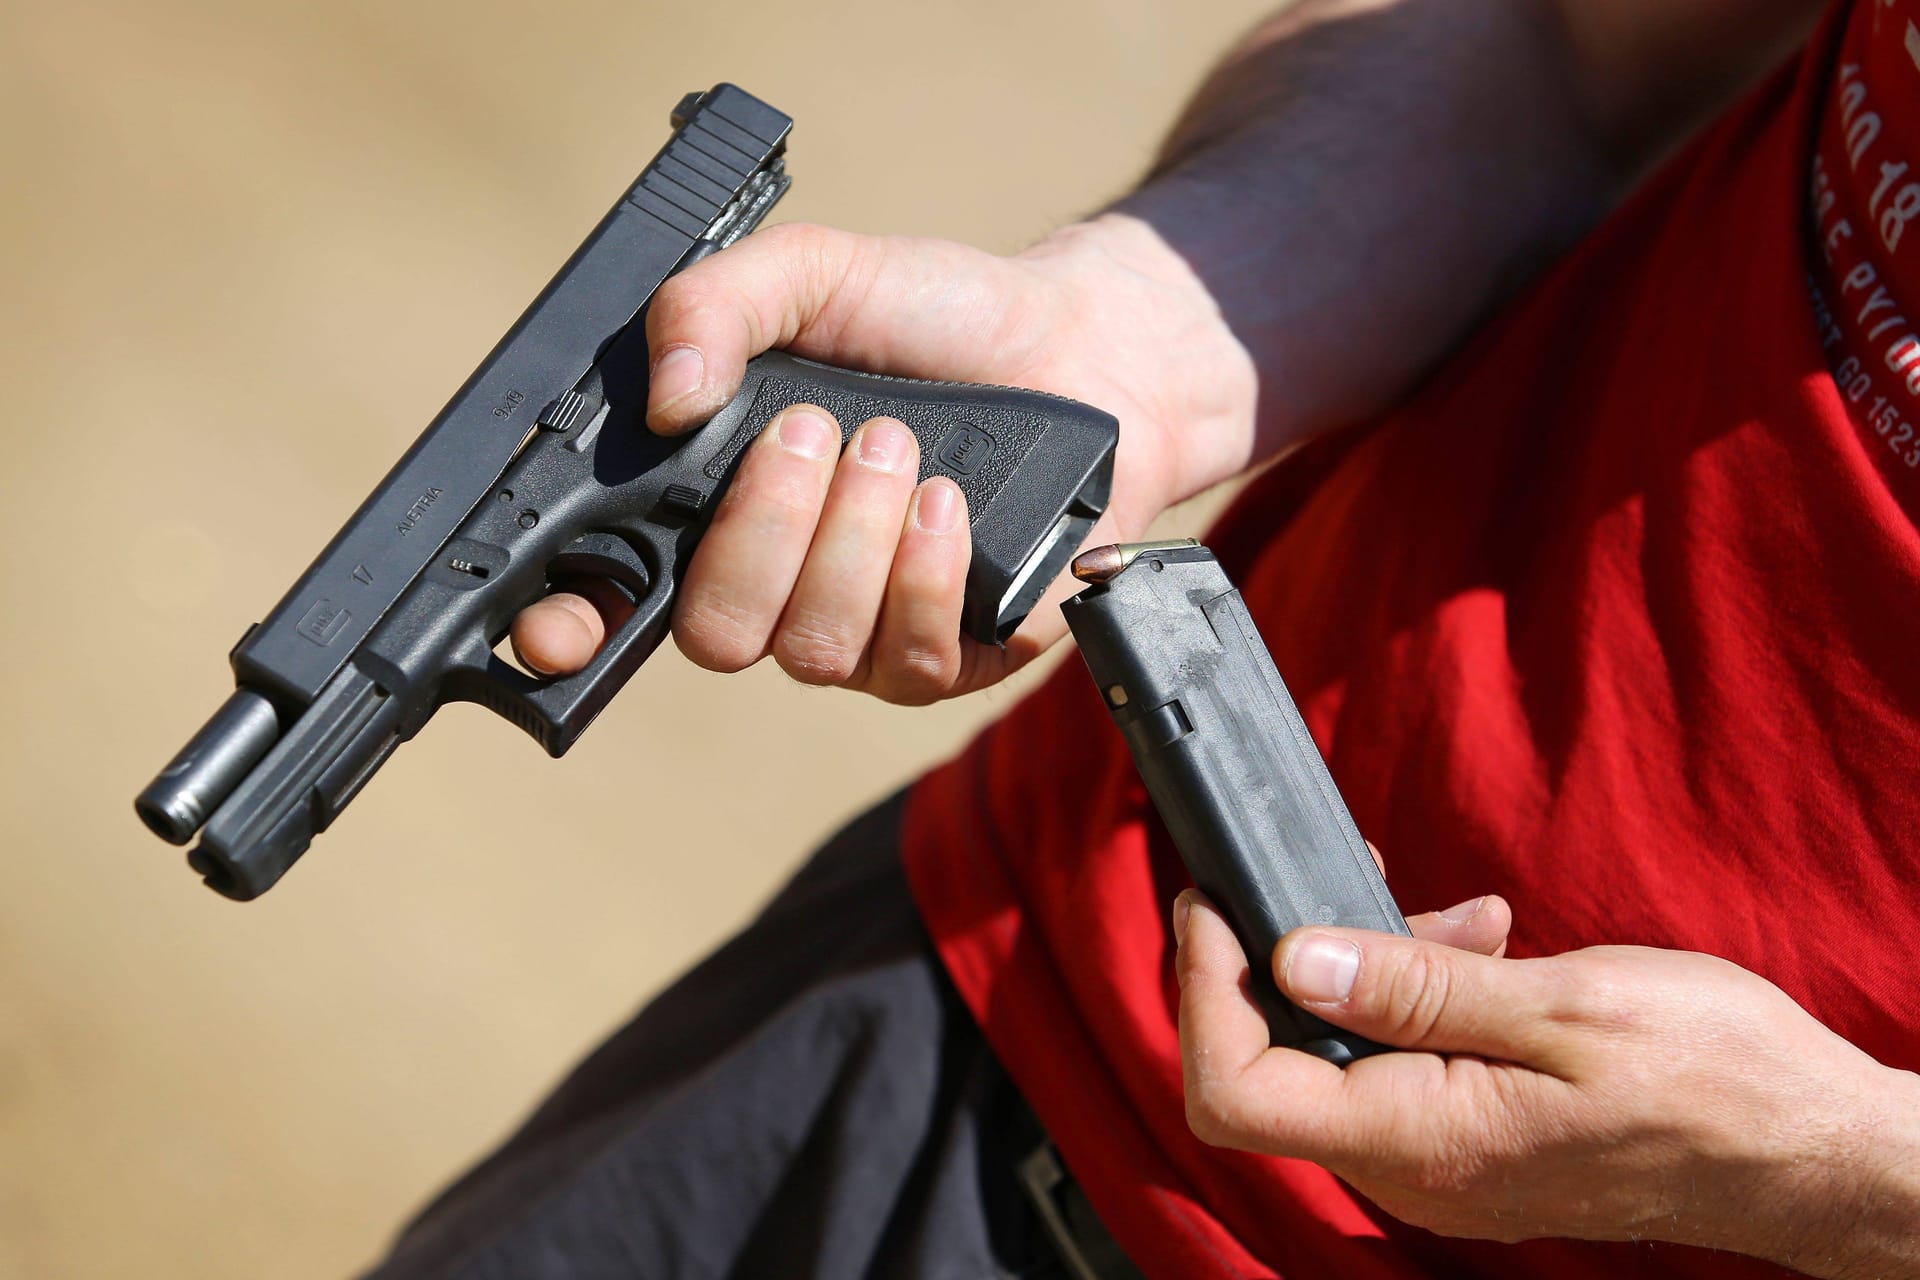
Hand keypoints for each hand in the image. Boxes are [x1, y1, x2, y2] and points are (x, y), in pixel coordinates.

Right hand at [510, 215, 1256, 702]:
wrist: (1077, 344)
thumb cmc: (936, 316)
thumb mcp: (817, 274)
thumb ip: (718, 305)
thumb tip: (667, 397)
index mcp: (718, 508)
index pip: (611, 601)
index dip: (568, 629)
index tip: (559, 622)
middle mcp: (779, 585)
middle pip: (716, 634)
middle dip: (766, 530)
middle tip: (823, 432)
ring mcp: (864, 635)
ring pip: (813, 651)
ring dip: (854, 540)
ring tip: (902, 446)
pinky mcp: (953, 657)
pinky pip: (910, 663)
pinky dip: (922, 576)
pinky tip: (946, 502)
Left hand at [1174, 891, 1919, 1275]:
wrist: (1813, 1152)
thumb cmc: (1718, 1080)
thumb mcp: (1566, 1005)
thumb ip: (1416, 987)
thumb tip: (1293, 961)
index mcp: (1421, 1143)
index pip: (1236, 1091)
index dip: (1201, 991)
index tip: (1211, 902)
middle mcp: (1411, 1170)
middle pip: (1266, 1071)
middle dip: (1272, 963)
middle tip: (1312, 876)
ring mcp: (1438, 1162)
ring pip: (1334, 1059)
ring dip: (1362, 968)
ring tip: (1459, 915)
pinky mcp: (1467, 1141)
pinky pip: (1395, 1066)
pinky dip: (1411, 996)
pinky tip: (1477, 944)